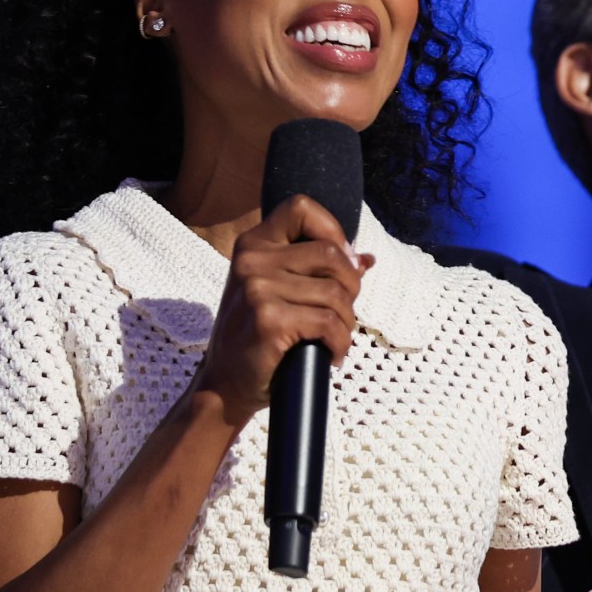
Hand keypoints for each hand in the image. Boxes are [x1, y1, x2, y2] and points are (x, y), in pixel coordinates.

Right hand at [192, 196, 370, 424]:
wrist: (226, 384)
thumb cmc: (259, 336)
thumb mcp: (280, 292)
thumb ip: (317, 270)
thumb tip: (366, 258)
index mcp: (253, 244)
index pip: (301, 208)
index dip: (332, 230)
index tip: (338, 264)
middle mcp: (252, 260)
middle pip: (331, 253)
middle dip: (350, 286)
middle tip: (341, 313)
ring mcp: (258, 289)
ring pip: (336, 293)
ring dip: (346, 322)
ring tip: (332, 337)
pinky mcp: (269, 319)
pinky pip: (330, 323)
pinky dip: (339, 343)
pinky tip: (330, 353)